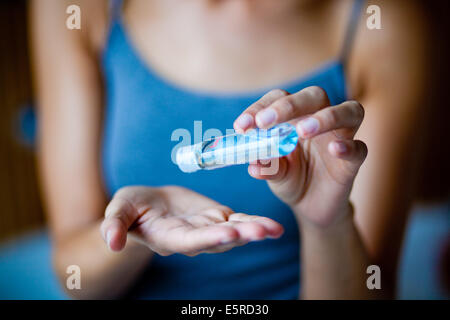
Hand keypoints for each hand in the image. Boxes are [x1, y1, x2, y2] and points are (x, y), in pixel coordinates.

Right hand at [100, 186, 283, 255]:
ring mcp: (209, 228)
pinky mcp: (218, 217)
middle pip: (219, 240)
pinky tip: (273, 226)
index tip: (227, 233)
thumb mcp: (119, 210)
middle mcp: (193, 239)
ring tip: (274, 230)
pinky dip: (255, 222)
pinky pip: (239, 220)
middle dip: (240, 236)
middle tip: (261, 232)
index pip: (191, 241)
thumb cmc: (132, 207)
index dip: (208, 238)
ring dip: (254, 231)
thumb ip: (115, 225)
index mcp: (169, 238)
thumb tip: (111, 243)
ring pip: (234, 232)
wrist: (151, 204)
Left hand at [234, 87, 366, 227]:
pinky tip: (334, 150)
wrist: (311, 207)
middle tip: (265, 122)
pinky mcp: (352, 162)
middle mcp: (320, 120)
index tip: (241, 127)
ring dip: (325, 117)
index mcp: (295, 117)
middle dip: (289, 105)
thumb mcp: (274, 172)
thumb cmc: (291, 179)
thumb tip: (253, 164)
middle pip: (315, 96)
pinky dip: (349, 147)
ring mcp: (340, 138)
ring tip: (302, 131)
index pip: (280, 98)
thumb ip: (266, 165)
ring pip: (349, 111)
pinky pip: (359, 149)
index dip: (259, 108)